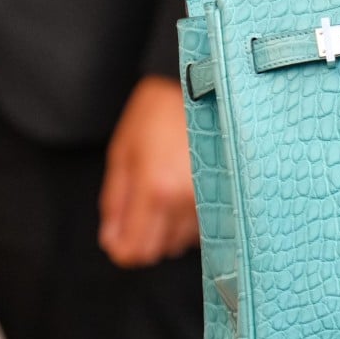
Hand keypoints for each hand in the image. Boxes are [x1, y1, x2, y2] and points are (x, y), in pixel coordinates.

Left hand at [99, 76, 197, 267]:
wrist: (200, 88)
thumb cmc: (156, 115)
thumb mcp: (123, 153)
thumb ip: (115, 201)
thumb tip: (112, 240)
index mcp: (154, 190)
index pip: (136, 251)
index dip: (123, 248)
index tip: (121, 235)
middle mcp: (185, 200)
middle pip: (160, 250)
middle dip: (147, 235)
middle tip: (144, 203)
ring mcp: (210, 197)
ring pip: (184, 241)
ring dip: (171, 227)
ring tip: (169, 190)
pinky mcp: (227, 192)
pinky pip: (205, 224)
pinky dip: (192, 218)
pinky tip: (188, 190)